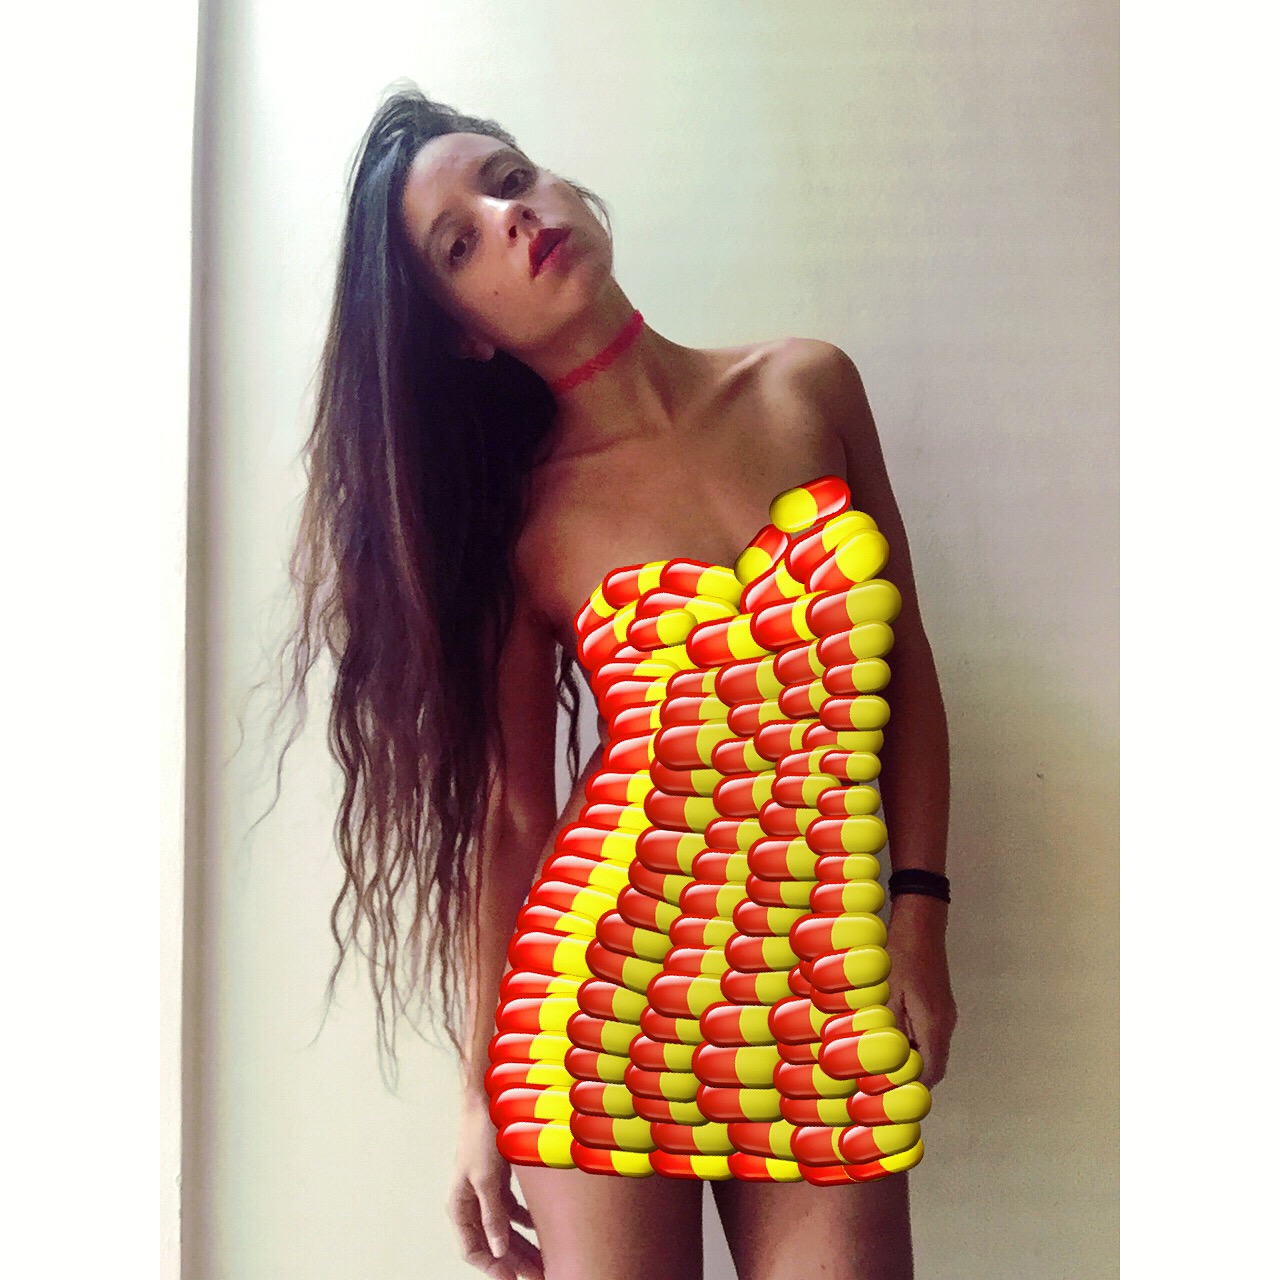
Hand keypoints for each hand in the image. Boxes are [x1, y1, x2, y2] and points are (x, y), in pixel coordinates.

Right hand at [449, 1099, 544, 1279]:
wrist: (488, 1099)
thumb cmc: (481, 1134)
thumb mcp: (487, 1178)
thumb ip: (492, 1215)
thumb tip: (498, 1250)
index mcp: (458, 1204)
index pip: (472, 1249)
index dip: (491, 1268)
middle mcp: (470, 1201)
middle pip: (490, 1243)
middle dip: (513, 1261)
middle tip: (537, 1275)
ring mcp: (484, 1191)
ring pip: (503, 1228)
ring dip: (522, 1244)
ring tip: (542, 1260)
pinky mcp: (498, 1180)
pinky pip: (511, 1210)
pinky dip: (525, 1221)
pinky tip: (541, 1229)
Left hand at [884, 900, 957, 1089]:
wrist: (921, 921)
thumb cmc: (899, 953)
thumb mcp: (884, 992)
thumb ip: (885, 1029)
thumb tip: (879, 1060)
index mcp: (934, 1025)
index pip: (930, 1074)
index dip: (909, 1088)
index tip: (886, 1090)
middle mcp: (945, 1022)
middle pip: (934, 1065)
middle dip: (909, 1076)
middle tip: (880, 1077)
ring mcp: (945, 1013)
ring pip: (932, 1050)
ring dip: (910, 1058)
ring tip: (881, 1056)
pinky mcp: (940, 1003)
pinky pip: (930, 1034)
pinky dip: (914, 1041)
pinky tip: (890, 1031)